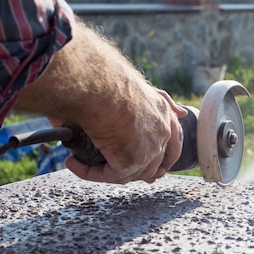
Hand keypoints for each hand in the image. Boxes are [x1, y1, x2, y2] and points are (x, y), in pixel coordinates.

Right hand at [64, 88, 187, 183]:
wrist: (96, 82)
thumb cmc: (104, 78)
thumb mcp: (137, 86)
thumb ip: (160, 99)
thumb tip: (181, 113)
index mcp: (164, 111)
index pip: (174, 141)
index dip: (164, 156)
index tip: (156, 167)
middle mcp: (163, 131)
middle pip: (156, 162)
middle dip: (139, 172)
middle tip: (114, 173)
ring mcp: (150, 148)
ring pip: (132, 172)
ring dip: (107, 171)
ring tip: (82, 162)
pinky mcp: (131, 160)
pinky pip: (109, 175)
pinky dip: (88, 172)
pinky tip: (72, 162)